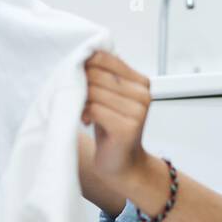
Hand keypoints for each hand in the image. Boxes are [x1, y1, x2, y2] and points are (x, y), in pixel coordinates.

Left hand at [81, 49, 151, 185]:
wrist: (123, 164)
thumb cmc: (112, 129)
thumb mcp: (110, 97)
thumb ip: (103, 76)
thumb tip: (83, 57)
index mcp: (141, 82)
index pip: (105, 58)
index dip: (85, 65)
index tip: (78, 77)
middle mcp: (143, 95)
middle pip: (97, 74)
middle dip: (81, 85)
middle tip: (79, 99)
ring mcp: (137, 112)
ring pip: (94, 91)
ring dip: (81, 101)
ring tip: (83, 112)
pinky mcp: (127, 127)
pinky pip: (94, 109)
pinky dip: (84, 114)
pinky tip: (86, 121)